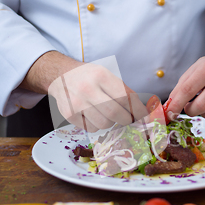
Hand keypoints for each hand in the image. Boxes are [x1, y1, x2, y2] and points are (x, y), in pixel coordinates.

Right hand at [20, 51, 146, 131]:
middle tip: (128, 119)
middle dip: (126, 119)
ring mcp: (76, 103)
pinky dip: (97, 125)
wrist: (61, 75)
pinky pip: (91, 128)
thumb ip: (124, 92)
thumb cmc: (89, 77)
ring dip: (111, 122)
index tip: (144, 117)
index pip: (125, 98)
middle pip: (115, 113)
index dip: (137, 110)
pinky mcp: (69, 115)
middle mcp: (87, 89)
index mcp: (101, 76)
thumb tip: (143, 113)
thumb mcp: (107, 76)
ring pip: (104, 124)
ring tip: (107, 113)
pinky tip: (94, 115)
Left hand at [166, 34, 204, 122]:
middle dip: (190, 111)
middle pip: (201, 106)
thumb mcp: (192, 71)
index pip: (188, 90)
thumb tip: (169, 108)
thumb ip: (179, 89)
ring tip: (203, 103)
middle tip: (188, 107)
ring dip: (202, 114)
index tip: (169, 113)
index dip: (176, 104)